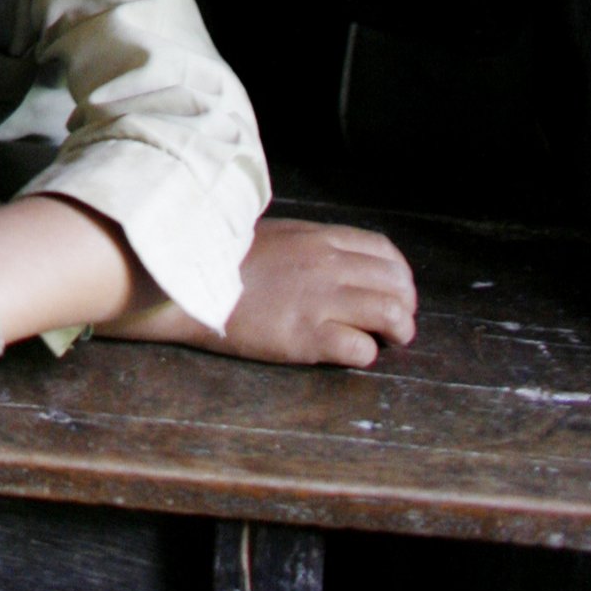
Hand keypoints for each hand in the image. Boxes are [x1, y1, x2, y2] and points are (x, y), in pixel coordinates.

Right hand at [220, 217, 416, 364]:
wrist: (185, 280)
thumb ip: (313, 245)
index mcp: (320, 239)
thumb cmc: (225, 259)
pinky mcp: (306, 337)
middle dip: (405, 307)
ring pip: (392, 315)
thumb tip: (341, 261)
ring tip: (386, 341)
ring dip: (398, 332)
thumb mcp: (277, 235)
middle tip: (394, 323)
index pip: (386, 253)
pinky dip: (365, 354)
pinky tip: (350, 352)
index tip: (395, 291)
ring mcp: (319, 301)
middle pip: (397, 285)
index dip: (400, 276)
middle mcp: (328, 266)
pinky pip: (360, 349)